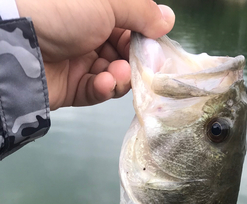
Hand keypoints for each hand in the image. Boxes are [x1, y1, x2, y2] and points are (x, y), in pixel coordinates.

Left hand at [16, 0, 174, 109]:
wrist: (18, 42)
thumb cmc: (61, 10)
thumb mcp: (108, 0)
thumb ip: (142, 11)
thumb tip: (169, 19)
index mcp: (97, 9)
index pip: (131, 25)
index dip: (146, 37)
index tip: (158, 47)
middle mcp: (89, 33)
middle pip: (126, 53)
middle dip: (136, 61)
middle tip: (141, 66)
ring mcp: (80, 61)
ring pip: (115, 75)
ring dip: (121, 77)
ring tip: (117, 75)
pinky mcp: (72, 86)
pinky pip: (96, 91)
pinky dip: (104, 89)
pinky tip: (103, 83)